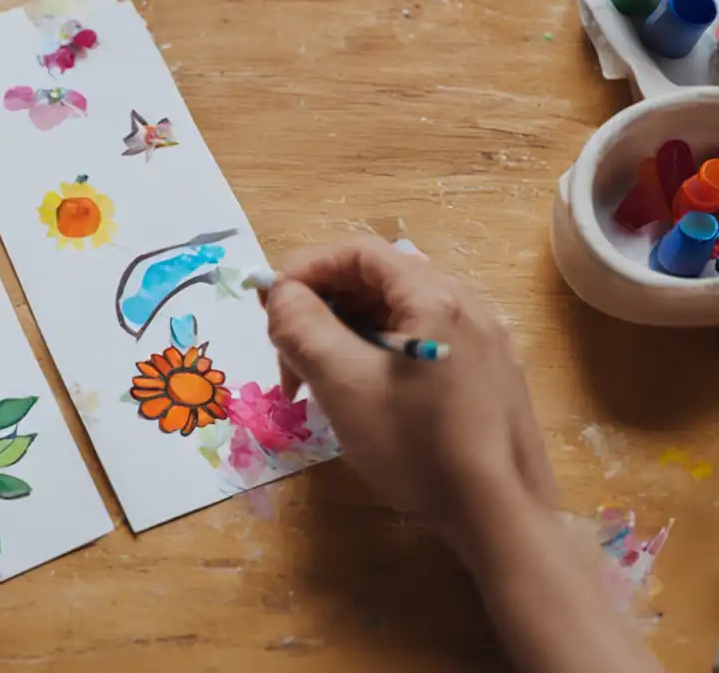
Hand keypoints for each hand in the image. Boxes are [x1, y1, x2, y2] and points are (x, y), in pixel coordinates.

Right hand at [261, 236, 555, 547]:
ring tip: (321, 385)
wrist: (499, 518)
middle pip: (377, 281)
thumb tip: (279, 293)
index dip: (304, 270)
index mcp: (434, 296)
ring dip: (346, 337)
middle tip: (290, 361)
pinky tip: (365, 398)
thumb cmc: (416, 447)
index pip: (357, 252)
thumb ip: (301, 326)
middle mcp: (467, 305)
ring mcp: (485, 340)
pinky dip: (379, 356)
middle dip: (322, 310)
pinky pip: (422, 342)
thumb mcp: (343, 383)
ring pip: (397, 314)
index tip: (269, 308)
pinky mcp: (489, 374)